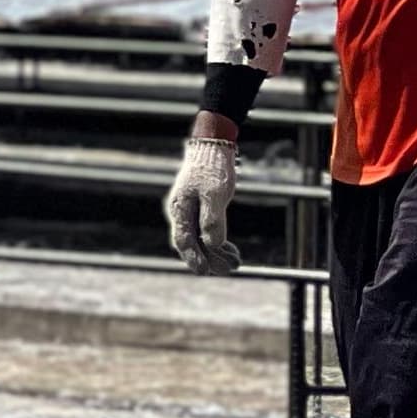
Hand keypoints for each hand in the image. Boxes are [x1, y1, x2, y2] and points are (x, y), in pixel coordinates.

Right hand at [166, 121, 239, 274]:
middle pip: (192, 243)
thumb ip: (212, 219)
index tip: (205, 272)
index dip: (194, 258)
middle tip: (230, 269)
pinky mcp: (199, 208)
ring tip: (236, 262)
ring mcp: (189, 210)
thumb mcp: (215, 193)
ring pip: (200, 239)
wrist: (213, 145)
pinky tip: (231, 249)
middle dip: (210, 259)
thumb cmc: (213, 167)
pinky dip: (217, 242)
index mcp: (179, 209)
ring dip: (216, 253)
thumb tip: (212, 244)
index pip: (184, 240)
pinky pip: (205, 231)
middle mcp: (181, 212)